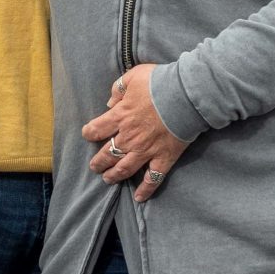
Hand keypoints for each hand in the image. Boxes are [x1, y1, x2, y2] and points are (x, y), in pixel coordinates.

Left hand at [83, 64, 188, 203]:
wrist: (187, 95)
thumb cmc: (160, 82)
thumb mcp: (134, 76)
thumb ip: (118, 88)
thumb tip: (110, 103)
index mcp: (120, 116)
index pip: (96, 129)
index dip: (89, 133)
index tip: (88, 134)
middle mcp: (129, 137)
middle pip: (107, 154)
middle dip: (98, 162)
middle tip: (94, 166)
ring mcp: (146, 150)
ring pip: (124, 169)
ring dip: (113, 175)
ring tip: (107, 179)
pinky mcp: (164, 158)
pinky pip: (152, 179)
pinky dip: (146, 190)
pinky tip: (139, 198)